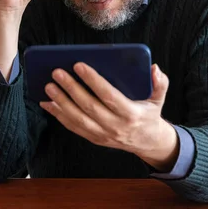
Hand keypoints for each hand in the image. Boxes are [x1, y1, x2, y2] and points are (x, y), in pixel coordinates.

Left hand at [39, 62, 179, 171]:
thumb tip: (154, 68)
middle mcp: (115, 126)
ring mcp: (102, 134)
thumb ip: (160, 84)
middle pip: (88, 106)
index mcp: (131, 114)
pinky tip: (47, 103)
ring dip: (61, 102)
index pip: (109, 96)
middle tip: (56, 72)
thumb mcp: (159, 99)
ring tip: (49, 86)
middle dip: (71, 88)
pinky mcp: (93, 139)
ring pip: (77, 119)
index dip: (93, 81)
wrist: (147, 143)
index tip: (79, 65)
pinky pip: (73, 127)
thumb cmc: (149, 114)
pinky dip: (58, 115)